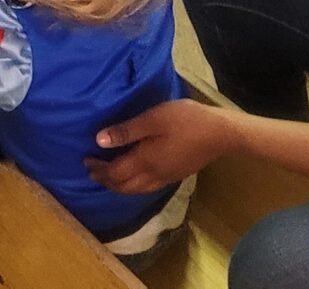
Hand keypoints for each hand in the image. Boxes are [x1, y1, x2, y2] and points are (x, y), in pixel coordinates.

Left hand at [87, 100, 240, 194]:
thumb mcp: (153, 119)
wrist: (222, 133)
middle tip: (92, 170)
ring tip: (108, 175)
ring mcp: (166, 178)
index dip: (98, 169)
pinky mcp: (175, 175)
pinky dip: (133, 185)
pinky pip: (147, 187)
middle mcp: (153, 175)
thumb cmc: (186, 120)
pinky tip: (134, 175)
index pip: (114, 174)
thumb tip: (99, 141)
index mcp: (145, 162)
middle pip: (123, 187)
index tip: (86, 160)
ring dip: (119, 185)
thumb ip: (126, 131)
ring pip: (136, 190)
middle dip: (105, 181)